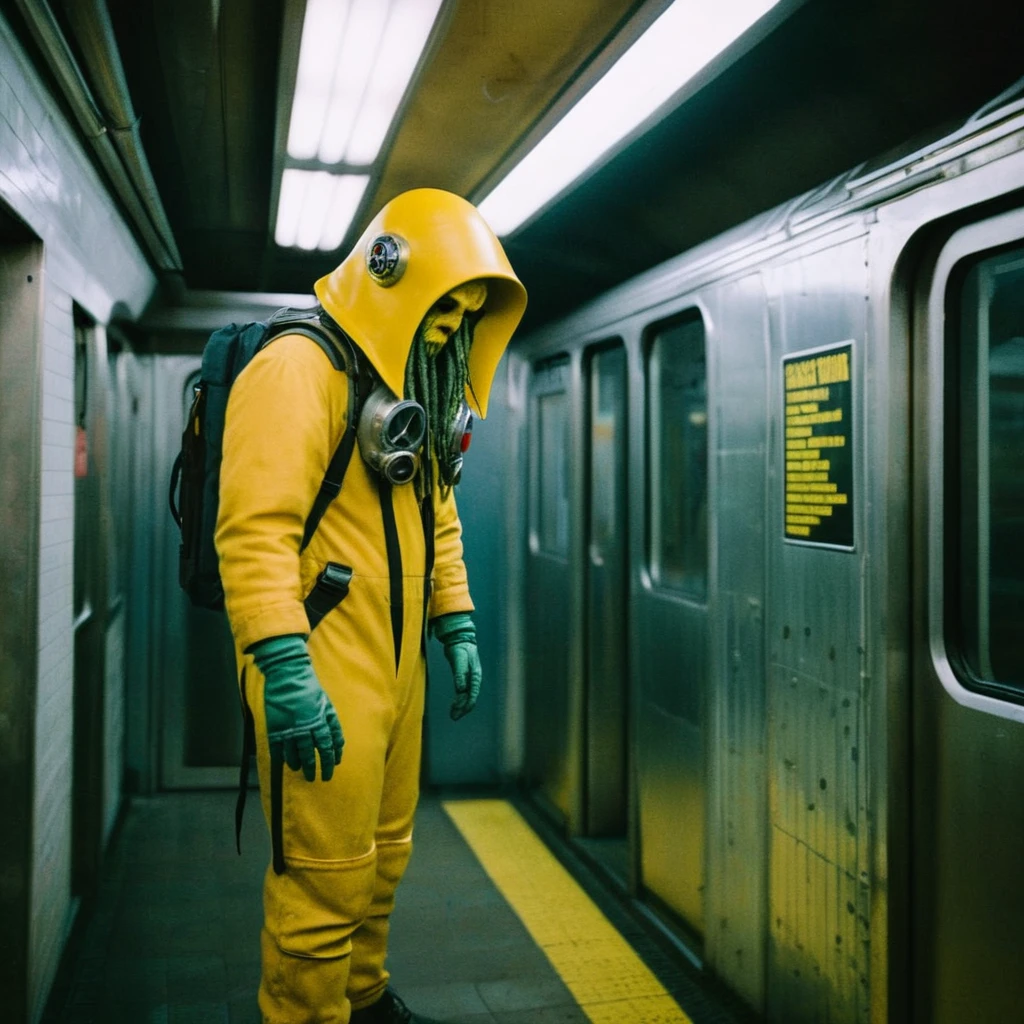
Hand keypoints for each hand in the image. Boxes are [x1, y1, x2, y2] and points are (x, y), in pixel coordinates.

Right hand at [250, 635, 343, 780]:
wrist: (287, 675)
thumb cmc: (309, 689)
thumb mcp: (326, 704)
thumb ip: (332, 724)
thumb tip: (338, 743)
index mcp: (320, 722)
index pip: (327, 748)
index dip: (329, 761)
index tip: (331, 770)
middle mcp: (305, 728)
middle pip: (311, 755)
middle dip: (314, 769)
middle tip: (315, 778)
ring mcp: (288, 729)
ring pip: (294, 755)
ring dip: (298, 765)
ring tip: (300, 769)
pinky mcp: (274, 728)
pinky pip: (277, 750)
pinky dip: (282, 759)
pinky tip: (285, 764)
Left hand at [431, 612, 481, 719]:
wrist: (459, 638)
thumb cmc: (460, 648)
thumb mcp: (459, 660)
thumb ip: (460, 674)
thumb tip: (460, 689)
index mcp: (475, 676)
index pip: (473, 694)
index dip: (467, 705)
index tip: (461, 712)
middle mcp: (473, 679)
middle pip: (470, 698)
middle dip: (463, 709)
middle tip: (454, 717)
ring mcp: (468, 679)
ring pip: (465, 697)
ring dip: (459, 706)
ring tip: (452, 715)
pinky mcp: (463, 678)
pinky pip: (462, 693)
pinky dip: (458, 700)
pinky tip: (453, 706)